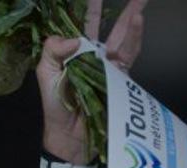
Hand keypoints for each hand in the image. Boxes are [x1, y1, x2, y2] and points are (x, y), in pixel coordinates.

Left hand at [36, 0, 148, 163]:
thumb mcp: (45, 74)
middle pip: (106, 25)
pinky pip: (129, 53)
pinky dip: (134, 36)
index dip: (87, 8)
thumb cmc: (55, 106)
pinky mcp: (120, 77)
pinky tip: (137, 20)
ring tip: (140, 0)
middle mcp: (91, 55)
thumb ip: (53, 51)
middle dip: (115, 8)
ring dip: (130, 17)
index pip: (80, 23)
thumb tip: (75, 38)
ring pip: (121, 36)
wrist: (70, 135)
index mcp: (72, 52)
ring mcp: (107, 65)